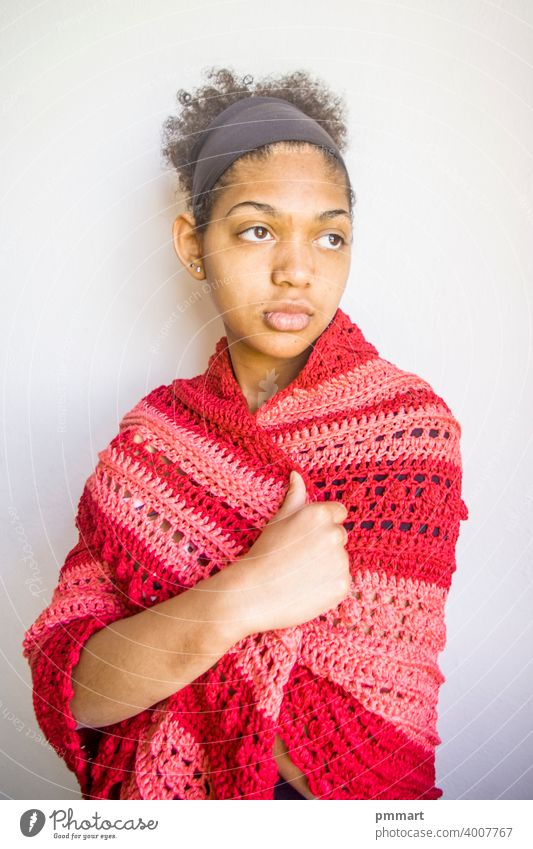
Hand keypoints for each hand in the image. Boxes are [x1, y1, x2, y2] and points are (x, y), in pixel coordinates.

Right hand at [230, 471, 350, 634]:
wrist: (255, 593)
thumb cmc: (264, 553)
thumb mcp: (277, 520)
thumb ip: (294, 497)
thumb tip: (296, 475)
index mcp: (320, 514)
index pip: (338, 512)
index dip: (323, 524)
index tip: (308, 537)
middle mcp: (335, 535)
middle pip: (340, 536)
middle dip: (325, 544)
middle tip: (299, 557)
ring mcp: (340, 561)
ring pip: (340, 560)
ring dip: (327, 565)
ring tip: (300, 574)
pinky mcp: (343, 585)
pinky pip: (341, 581)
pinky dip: (328, 585)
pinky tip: (307, 587)